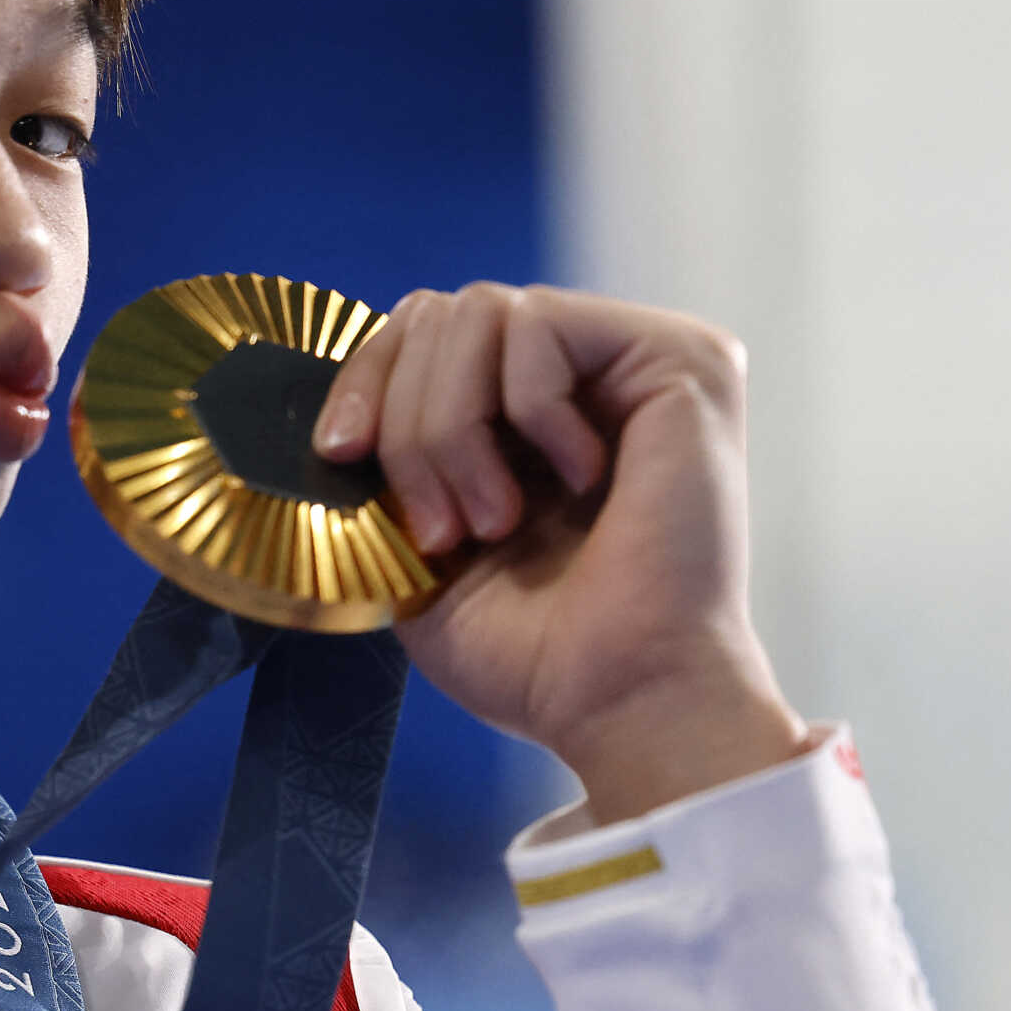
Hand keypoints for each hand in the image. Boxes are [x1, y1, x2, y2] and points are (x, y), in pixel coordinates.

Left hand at [312, 284, 807, 821]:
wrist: (616, 699)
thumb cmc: (531, 651)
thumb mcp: (415, 543)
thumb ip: (382, 458)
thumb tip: (328, 405)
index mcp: (524, 411)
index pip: (417, 329)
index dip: (364, 380)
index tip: (340, 456)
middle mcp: (586, 372)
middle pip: (438, 312)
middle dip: (409, 421)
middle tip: (446, 528)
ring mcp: (635, 359)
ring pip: (478, 311)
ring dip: (456, 426)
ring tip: (498, 519)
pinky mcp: (682, 357)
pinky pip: (541, 322)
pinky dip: (530, 408)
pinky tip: (581, 479)